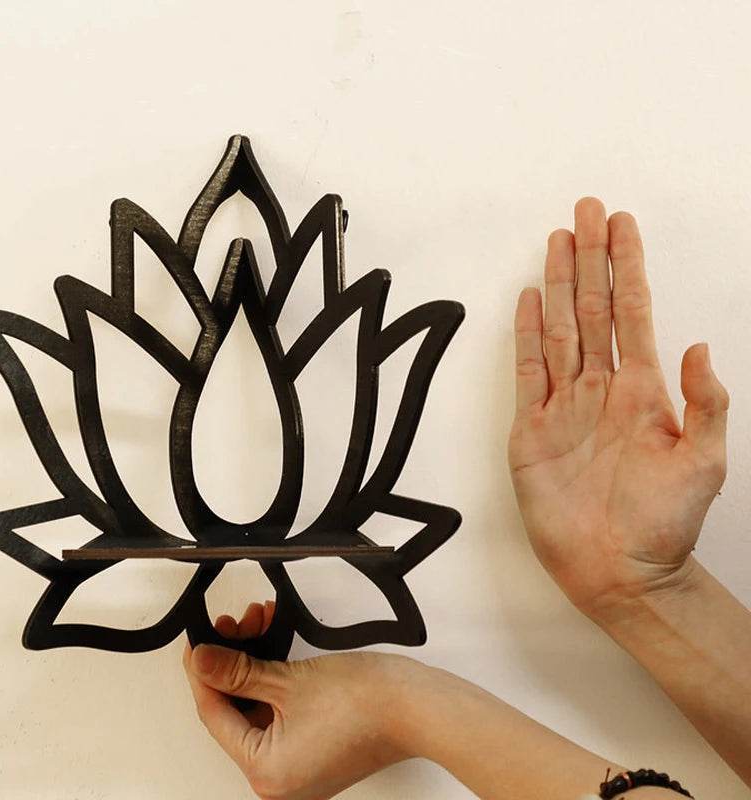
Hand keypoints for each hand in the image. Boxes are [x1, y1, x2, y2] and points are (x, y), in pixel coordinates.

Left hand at [182, 602, 419, 799]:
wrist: (416, 704)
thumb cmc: (365, 702)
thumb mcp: (287, 681)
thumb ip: (238, 672)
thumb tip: (202, 662)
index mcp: (266, 773)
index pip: (215, 716)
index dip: (202, 673)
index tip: (197, 642)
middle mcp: (280, 779)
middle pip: (236, 711)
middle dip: (233, 661)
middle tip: (232, 625)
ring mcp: (300, 765)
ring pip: (259, 706)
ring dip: (256, 663)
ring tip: (258, 623)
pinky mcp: (316, 747)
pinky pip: (281, 711)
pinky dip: (276, 678)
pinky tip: (275, 641)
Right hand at [507, 197, 729, 620]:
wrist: (618, 568)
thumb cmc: (664, 522)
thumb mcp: (704, 463)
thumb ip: (706, 404)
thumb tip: (701, 346)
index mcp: (642, 391)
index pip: (632, 312)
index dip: (627, 266)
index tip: (621, 224)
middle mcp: (600, 388)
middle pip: (592, 309)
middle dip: (589, 259)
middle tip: (585, 211)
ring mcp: (564, 406)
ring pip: (559, 330)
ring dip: (558, 285)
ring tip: (556, 242)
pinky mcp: (532, 430)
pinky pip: (527, 372)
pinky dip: (526, 335)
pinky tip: (529, 302)